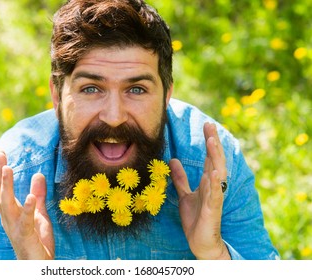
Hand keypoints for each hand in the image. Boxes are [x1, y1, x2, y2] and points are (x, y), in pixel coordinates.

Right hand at [0, 151, 54, 258]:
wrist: (37, 266)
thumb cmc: (36, 240)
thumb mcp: (39, 214)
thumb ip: (38, 195)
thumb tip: (38, 174)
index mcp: (10, 212)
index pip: (2, 189)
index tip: (0, 153)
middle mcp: (8, 219)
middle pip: (0, 193)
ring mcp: (14, 228)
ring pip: (6, 204)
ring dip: (6, 186)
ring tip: (7, 169)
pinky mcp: (25, 236)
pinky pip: (25, 221)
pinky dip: (27, 208)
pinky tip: (29, 197)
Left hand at [169, 122, 229, 259]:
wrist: (200, 242)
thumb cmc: (195, 219)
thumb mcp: (184, 195)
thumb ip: (180, 178)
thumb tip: (173, 160)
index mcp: (207, 182)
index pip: (209, 158)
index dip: (209, 142)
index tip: (207, 125)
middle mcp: (213, 186)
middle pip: (215, 161)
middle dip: (213, 143)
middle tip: (210, 125)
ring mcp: (214, 197)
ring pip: (218, 174)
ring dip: (215, 158)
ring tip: (212, 142)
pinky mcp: (212, 210)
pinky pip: (215, 195)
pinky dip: (215, 183)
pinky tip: (213, 172)